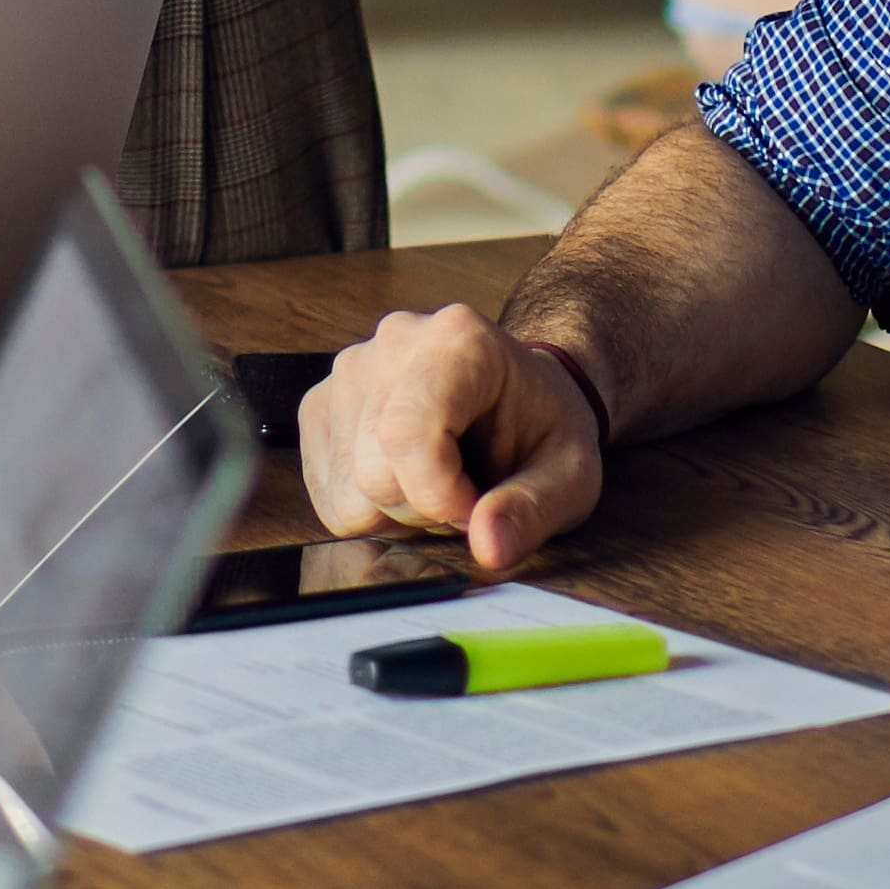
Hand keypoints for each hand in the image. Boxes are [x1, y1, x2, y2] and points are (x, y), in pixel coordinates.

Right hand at [296, 305, 604, 574]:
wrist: (518, 392)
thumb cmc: (543, 427)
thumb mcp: (570, 474)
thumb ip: (534, 508)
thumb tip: (489, 548)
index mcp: (458, 340)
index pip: (407, 434)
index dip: (439, 496)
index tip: (476, 510)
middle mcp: (391, 345)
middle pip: (376, 474)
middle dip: (427, 509)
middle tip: (469, 492)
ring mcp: (347, 374)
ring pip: (350, 493)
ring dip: (399, 513)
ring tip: (441, 480)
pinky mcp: (320, 407)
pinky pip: (330, 496)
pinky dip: (371, 509)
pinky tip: (408, 480)